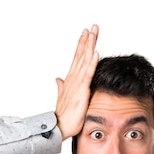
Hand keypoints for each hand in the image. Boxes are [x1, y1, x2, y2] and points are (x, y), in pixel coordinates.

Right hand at [55, 25, 99, 140]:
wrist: (60, 127)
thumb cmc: (63, 116)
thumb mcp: (63, 98)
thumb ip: (61, 87)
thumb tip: (58, 79)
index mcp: (70, 80)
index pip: (77, 58)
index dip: (81, 45)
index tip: (86, 32)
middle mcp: (73, 79)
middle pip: (81, 55)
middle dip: (87, 40)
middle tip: (93, 26)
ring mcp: (77, 84)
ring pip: (84, 61)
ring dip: (89, 46)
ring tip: (94, 32)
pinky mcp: (81, 91)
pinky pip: (87, 75)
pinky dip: (91, 64)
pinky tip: (96, 53)